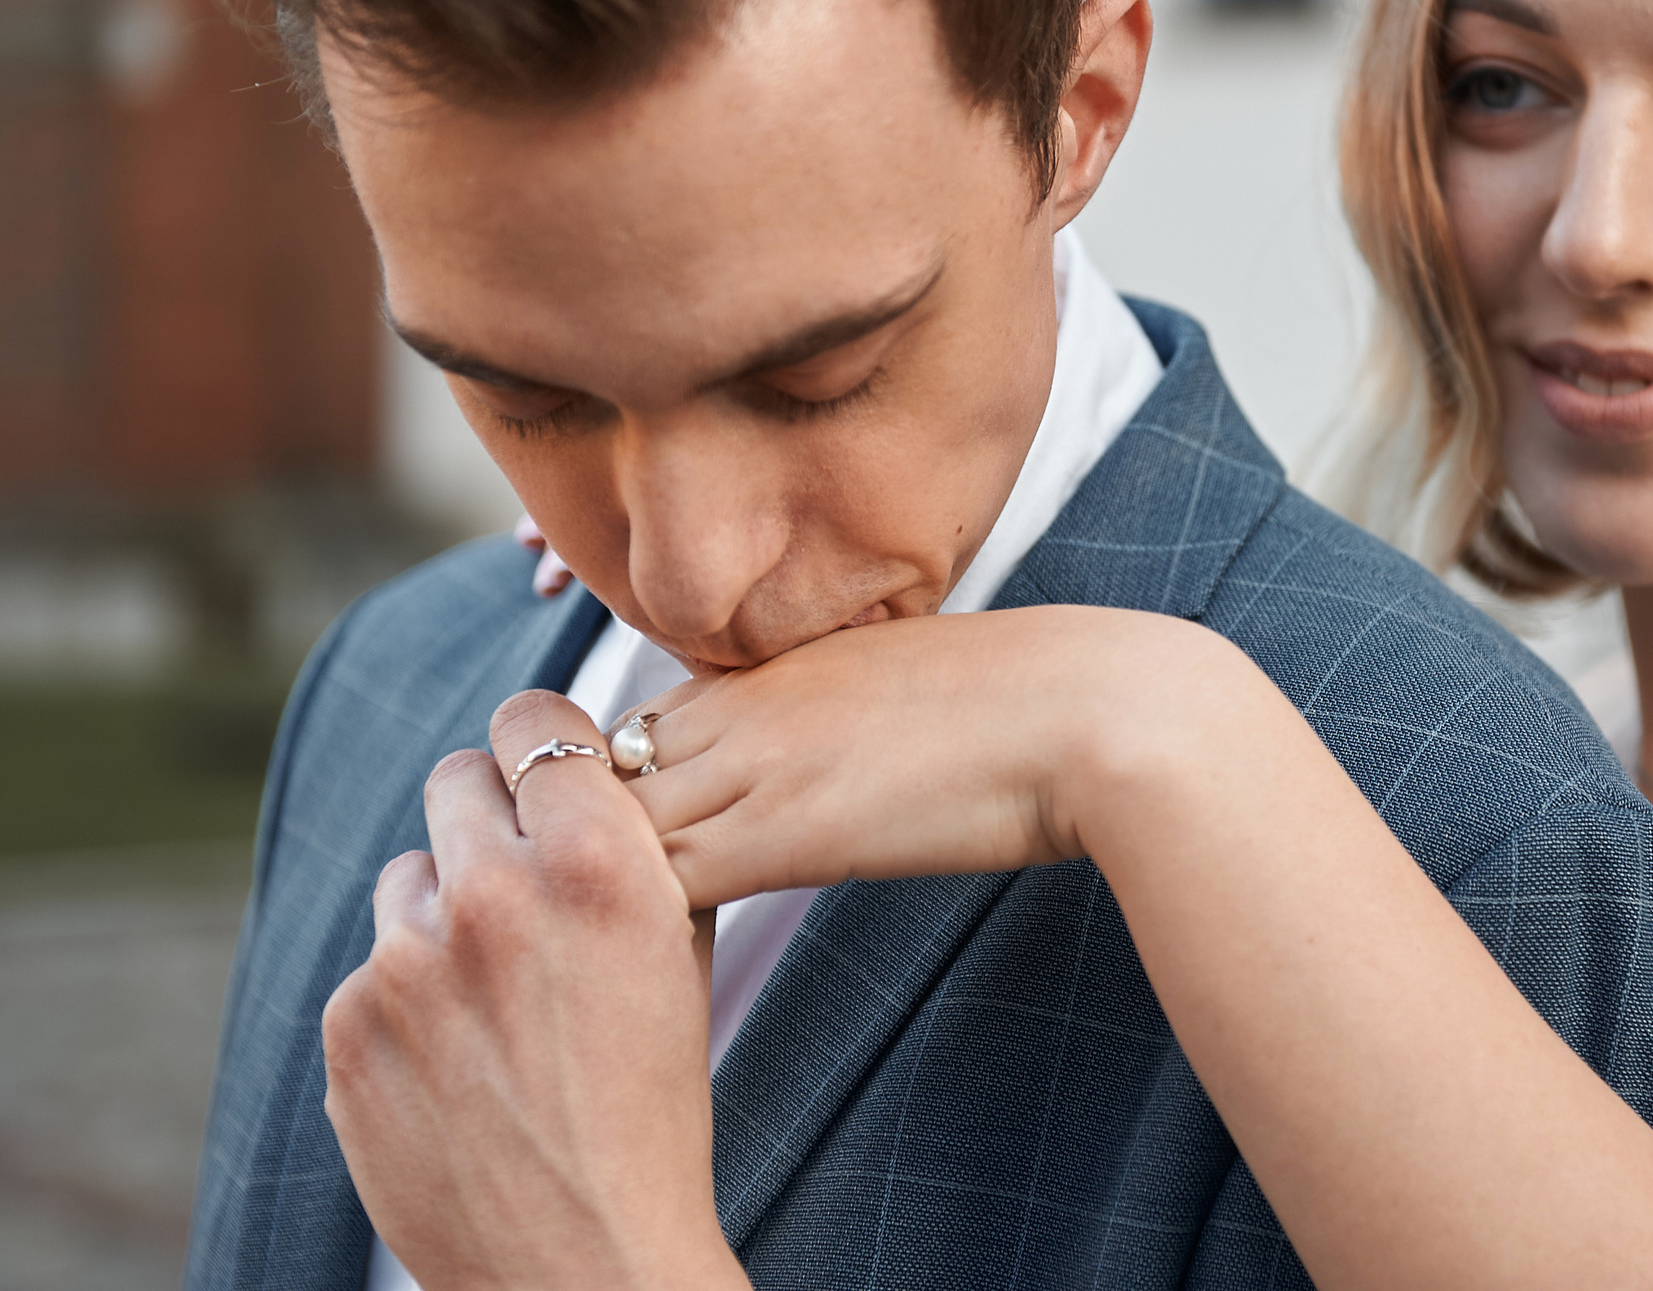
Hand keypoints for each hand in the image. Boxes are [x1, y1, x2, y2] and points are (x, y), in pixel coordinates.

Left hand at [322, 693, 747, 1290]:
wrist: (583, 1257)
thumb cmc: (654, 1104)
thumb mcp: (680, 952)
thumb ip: (631, 850)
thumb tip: (595, 777)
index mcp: (592, 865)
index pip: (535, 720)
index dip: (546, 743)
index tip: (552, 770)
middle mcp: (490, 894)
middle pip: (459, 779)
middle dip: (492, 815)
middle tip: (525, 875)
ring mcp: (403, 963)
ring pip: (410, 876)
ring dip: (446, 908)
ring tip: (498, 993)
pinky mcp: (346, 1027)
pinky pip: (373, 967)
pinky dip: (410, 995)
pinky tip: (461, 1055)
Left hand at [619, 606, 1257, 909]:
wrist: (1088, 710)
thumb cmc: (1029, 705)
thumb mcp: (906, 685)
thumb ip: (836, 720)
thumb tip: (832, 763)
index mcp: (769, 668)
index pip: (637, 726)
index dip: (611, 796)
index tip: (612, 859)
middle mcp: (739, 706)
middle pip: (591, 773)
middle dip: (563, 845)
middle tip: (566, 930)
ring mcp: (748, 763)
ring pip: (600, 830)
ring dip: (582, 896)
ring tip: (578, 972)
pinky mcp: (775, 832)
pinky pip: (653, 880)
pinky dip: (627, 928)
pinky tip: (637, 984)